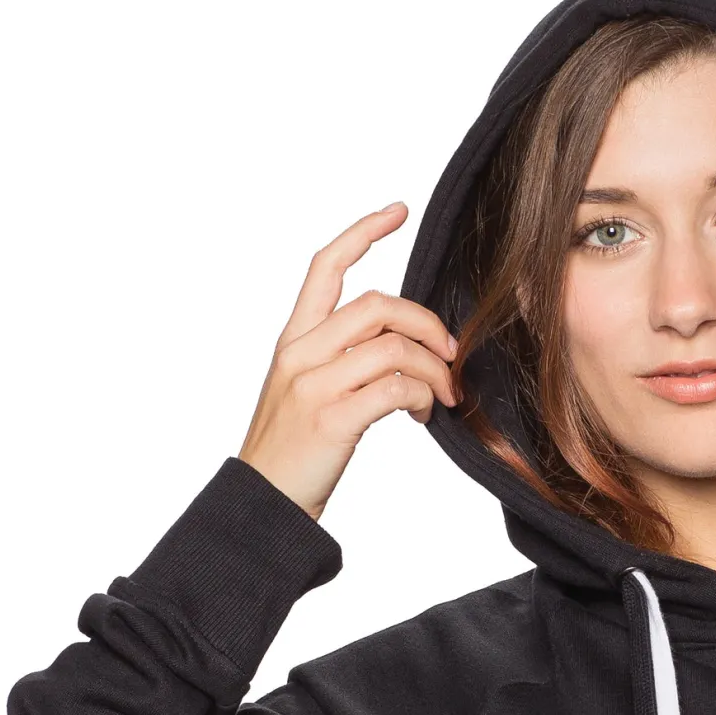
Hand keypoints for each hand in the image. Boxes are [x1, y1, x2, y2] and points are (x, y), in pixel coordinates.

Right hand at [237, 201, 459, 520]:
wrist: (264, 503)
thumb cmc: (295, 453)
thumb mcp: (307, 392)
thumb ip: (343, 361)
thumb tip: (405, 349)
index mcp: (294, 339)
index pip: (325, 266)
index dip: (362, 232)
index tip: (398, 211)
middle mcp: (300, 352)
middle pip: (377, 305)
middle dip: (427, 324)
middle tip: (451, 355)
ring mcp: (313, 385)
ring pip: (393, 348)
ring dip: (433, 372)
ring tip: (441, 398)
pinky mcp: (332, 419)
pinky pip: (394, 389)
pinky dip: (421, 398)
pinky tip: (423, 415)